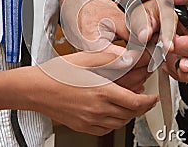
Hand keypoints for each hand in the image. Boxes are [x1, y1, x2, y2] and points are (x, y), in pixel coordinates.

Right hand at [17, 52, 157, 135]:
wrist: (34, 89)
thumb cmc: (55, 74)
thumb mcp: (84, 59)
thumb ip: (109, 58)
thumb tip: (127, 58)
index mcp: (101, 92)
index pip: (135, 102)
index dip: (149, 101)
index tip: (153, 96)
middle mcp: (97, 109)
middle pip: (130, 114)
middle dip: (142, 107)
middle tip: (145, 98)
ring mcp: (89, 120)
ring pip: (120, 123)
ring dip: (130, 114)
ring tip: (131, 104)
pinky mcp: (82, 126)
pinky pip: (106, 129)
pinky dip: (115, 122)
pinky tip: (113, 113)